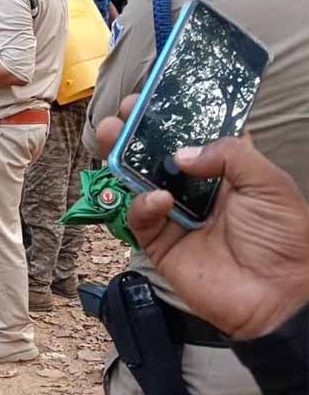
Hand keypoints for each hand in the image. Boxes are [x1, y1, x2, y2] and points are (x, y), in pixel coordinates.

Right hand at [97, 96, 308, 338]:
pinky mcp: (160, 244)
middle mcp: (197, 191)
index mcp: (227, 172)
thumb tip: (181, 152)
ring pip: (139, 182)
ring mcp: (176, 217)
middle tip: (121, 114)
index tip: (154, 97)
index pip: (195, 137)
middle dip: (136, 133)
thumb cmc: (284, 238)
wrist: (279, 297)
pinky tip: (156, 200)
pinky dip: (142, 205)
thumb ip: (229, 155)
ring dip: (122, 159)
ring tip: (109, 137)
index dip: (174, 117)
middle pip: (158, 156)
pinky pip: (140, 218)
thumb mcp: (269, 184)